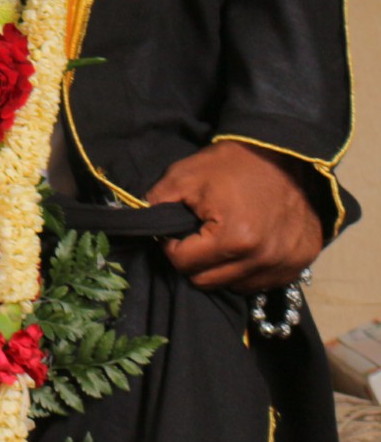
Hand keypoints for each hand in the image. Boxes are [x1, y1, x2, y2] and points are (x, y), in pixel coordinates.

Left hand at [145, 141, 324, 292]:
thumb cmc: (233, 164)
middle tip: (196, 237)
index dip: (171, 246)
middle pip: (206, 281)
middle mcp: (261, 259)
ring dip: (220, 268)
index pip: (183, 263)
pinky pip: (260, 283)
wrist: (285, 155)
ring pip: (233, 286)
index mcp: (234, 239)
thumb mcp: (185, 176)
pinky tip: (244, 247)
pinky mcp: (298, 264)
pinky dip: (246, 270)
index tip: (175, 230)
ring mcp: (284, 265)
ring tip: (221, 240)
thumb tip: (142, 224)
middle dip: (193, 261)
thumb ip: (157, 203)